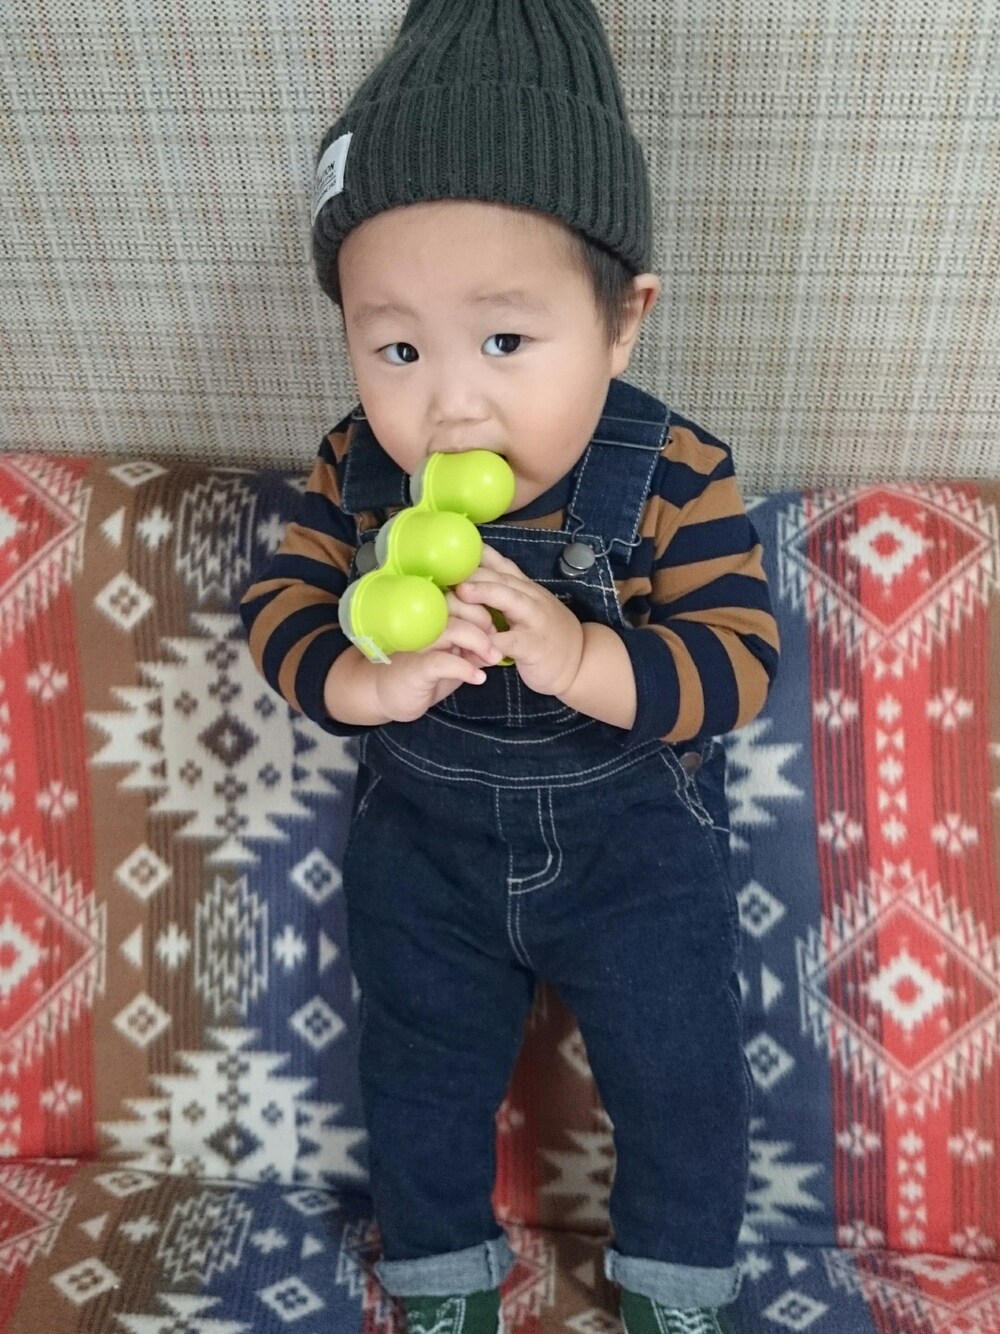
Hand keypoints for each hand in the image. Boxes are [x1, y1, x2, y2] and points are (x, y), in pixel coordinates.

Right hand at [368, 611, 501, 722]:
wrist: (383, 693)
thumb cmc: (421, 671)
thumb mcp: (453, 657)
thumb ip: (474, 647)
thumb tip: (500, 642)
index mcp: (432, 613)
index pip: (461, 593)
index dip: (484, 604)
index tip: (497, 625)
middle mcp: (424, 621)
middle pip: (458, 604)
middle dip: (484, 621)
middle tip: (497, 642)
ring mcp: (418, 642)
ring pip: (453, 629)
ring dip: (479, 643)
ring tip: (492, 658)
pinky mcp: (416, 667)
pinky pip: (444, 662)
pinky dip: (465, 669)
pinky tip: (479, 678)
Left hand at [453, 545, 584, 696]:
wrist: (580, 662)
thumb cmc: (544, 634)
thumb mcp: (526, 607)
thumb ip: (503, 592)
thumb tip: (469, 577)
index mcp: (525, 588)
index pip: (500, 564)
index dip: (476, 554)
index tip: (449, 548)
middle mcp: (531, 598)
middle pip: (502, 576)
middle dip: (474, 571)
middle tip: (446, 568)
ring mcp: (535, 620)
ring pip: (510, 600)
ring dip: (486, 593)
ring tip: (462, 592)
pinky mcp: (535, 646)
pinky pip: (513, 641)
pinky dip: (494, 642)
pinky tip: (475, 642)